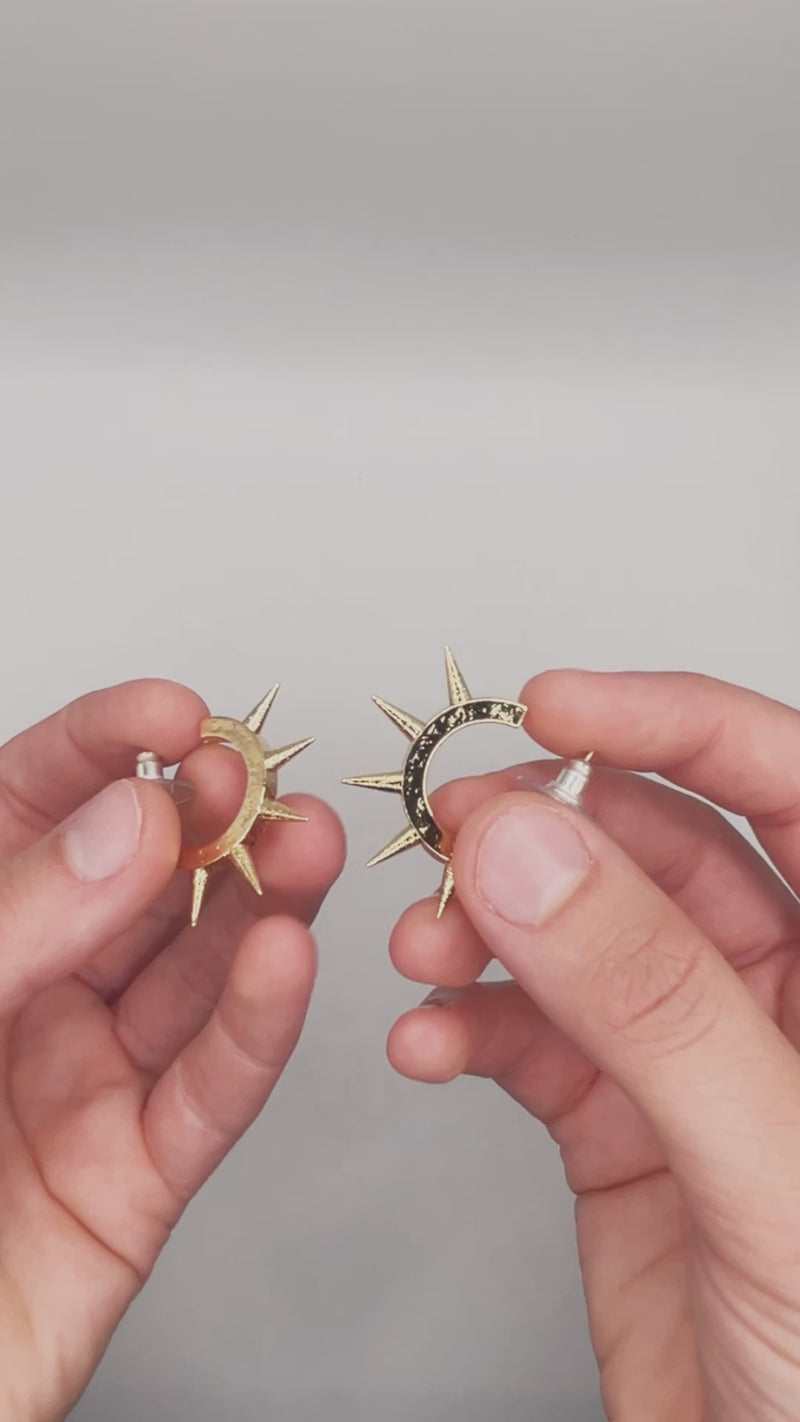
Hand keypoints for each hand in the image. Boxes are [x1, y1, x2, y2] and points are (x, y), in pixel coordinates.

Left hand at [0, 680, 344, 1421]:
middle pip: (133, 888)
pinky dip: (255, 1030)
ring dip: (258, 910)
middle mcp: (22, 1000)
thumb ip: (21, 918)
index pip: (27, 811)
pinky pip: (206, 1094)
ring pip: (189, 979)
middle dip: (203, 822)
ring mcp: (80, 1086)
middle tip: (254, 780)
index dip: (101, 750)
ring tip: (308, 848)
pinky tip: (287, 964)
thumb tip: (131, 819)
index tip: (173, 714)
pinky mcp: (131, 1182)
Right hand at [388, 670, 799, 1420]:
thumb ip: (653, 999)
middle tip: (458, 839)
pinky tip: (429, 1040)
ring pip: (575, 941)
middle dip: (545, 833)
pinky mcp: (617, 1126)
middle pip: (655, 850)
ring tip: (426, 946)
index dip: (672, 724)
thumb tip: (537, 854)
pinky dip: (466, 1027)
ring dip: (485, 931)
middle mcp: (780, 999)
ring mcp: (692, 1060)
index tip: (556, 707)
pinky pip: (528, 1040)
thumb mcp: (770, 1163)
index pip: (784, 784)